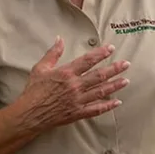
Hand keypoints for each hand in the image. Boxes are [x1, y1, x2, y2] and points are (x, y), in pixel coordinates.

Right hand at [13, 37, 130, 133]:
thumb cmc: (33, 91)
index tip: (111, 49)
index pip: (88, 61)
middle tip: (126, 64)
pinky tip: (117, 102)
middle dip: (114, 69)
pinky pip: (96, 109)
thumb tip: (59, 39)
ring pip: (101, 91)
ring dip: (115, 85)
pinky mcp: (77, 113)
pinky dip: (107, 106)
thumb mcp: (40, 68)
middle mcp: (74, 86)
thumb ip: (52, 53)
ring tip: (126, 81)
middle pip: (99, 75)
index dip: (101, 53)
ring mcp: (77, 100)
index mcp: (66, 73)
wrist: (28, 114)